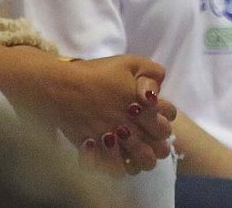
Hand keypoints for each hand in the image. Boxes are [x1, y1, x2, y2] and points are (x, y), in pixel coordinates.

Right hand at [52, 56, 177, 174]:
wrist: (62, 87)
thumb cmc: (96, 73)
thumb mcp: (128, 62)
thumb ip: (152, 71)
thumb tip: (159, 89)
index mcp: (143, 104)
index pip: (169, 118)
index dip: (167, 116)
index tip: (158, 115)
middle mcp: (133, 125)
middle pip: (160, 145)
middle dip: (160, 141)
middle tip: (151, 137)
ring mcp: (116, 140)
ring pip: (143, 161)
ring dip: (145, 158)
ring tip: (138, 152)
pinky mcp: (98, 150)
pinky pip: (117, 169)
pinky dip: (122, 167)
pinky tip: (120, 159)